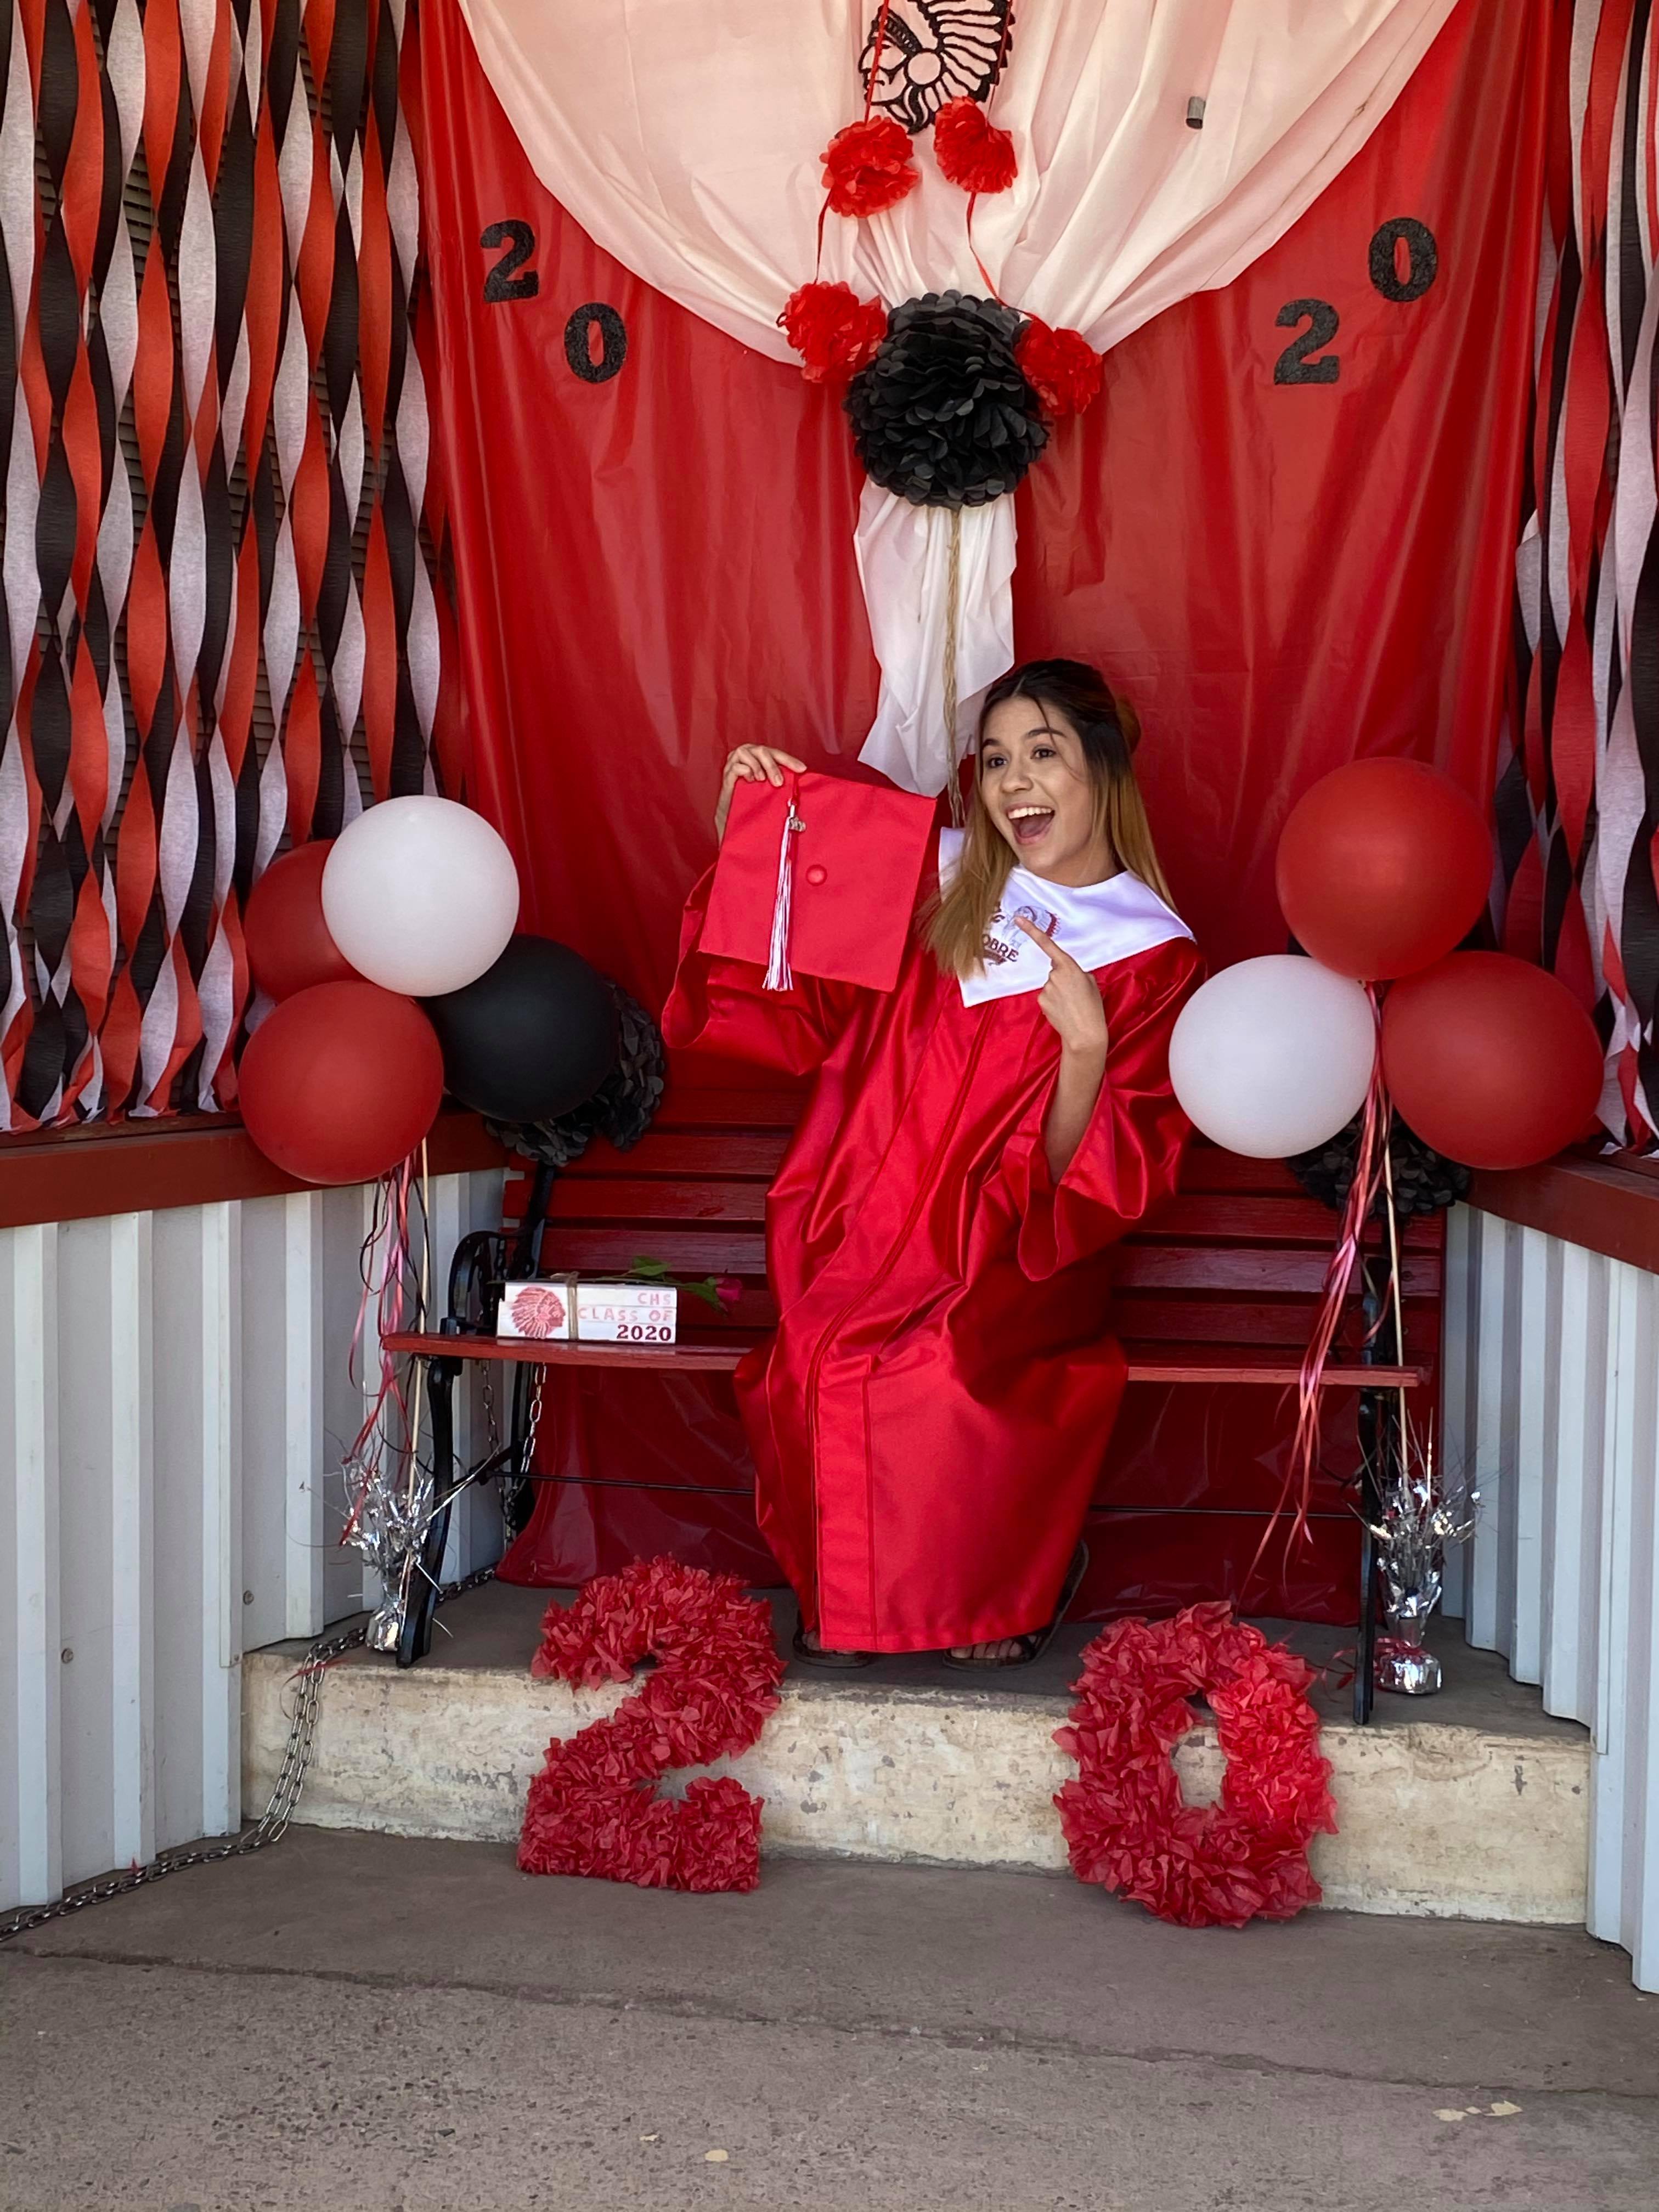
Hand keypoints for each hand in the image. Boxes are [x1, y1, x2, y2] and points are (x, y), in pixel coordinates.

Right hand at [714, 745, 808, 840]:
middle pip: (762, 751)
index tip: (802, 769)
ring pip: (746, 753)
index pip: (776, 753)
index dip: (789, 760)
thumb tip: (800, 778)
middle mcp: (747, 754)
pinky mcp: (726, 774)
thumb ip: (779, 778)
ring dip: (757, 766)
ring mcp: (734, 762)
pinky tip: (750, 780)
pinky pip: (735, 766)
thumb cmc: (754, 797)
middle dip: (772, 766)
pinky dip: (744, 770)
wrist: (735, 813)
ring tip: (761, 780)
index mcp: (758, 755)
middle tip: (778, 783)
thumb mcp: (769, 786)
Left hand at [1013, 916, 1107, 1058]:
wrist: (1085, 1033)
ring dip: (1060, 991)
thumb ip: (1077, 972)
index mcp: (1069, 966)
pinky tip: (1064, 1009)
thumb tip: (1066, 974)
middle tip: (1077, 993)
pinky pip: (1047, 995)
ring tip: (1073, 1003)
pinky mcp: (1041, 1000)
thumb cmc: (1093, 1008)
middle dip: (1064, 978)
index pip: (1048, 944)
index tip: (1018, 919)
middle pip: (1055, 970)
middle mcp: (1054, 975)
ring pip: (1052, 984)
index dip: (1032, 930)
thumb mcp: (1092, 983)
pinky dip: (1054, 1000)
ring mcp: (1045, 988)